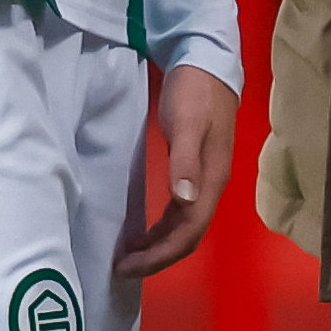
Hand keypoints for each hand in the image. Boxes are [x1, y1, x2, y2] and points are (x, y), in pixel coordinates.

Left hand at [114, 64, 236, 281]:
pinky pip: (178, 214)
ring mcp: (202, 181)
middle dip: (156, 258)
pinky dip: (159, 229)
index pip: (188, 233)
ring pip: (182, 228)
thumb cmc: (195, 92)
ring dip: (157, 246)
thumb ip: (186, 161)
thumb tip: (185, 201)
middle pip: (187, 237)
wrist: (207, 62)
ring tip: (126, 256)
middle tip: (120, 268)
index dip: (160, 255)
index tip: (128, 266)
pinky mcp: (192, 172)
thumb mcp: (187, 123)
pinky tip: (141, 232)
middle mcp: (209, 187)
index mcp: (210, 181)